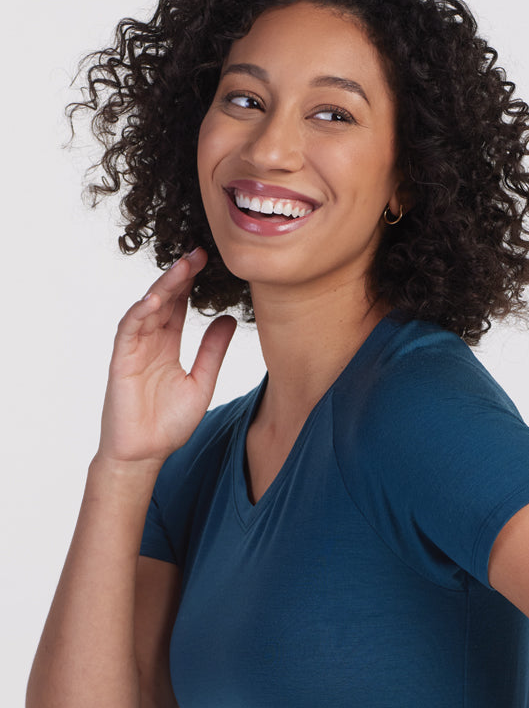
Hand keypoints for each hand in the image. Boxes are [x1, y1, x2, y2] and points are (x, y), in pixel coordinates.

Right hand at [98, 247, 235, 466]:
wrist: (145, 453)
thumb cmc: (169, 424)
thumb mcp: (202, 382)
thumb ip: (213, 351)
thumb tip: (229, 319)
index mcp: (168, 345)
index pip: (180, 306)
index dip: (192, 284)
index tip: (210, 262)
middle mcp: (150, 342)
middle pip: (165, 300)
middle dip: (181, 276)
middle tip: (199, 253)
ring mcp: (134, 349)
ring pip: (147, 309)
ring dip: (163, 287)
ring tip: (182, 267)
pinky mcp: (121, 361)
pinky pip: (129, 331)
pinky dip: (140, 313)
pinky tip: (154, 299)